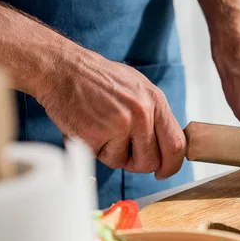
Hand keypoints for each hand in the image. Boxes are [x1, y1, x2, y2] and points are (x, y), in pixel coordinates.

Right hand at [37, 49, 185, 178]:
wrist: (64, 69)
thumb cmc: (99, 79)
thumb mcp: (138, 88)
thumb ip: (155, 116)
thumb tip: (167, 145)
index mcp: (155, 101)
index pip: (176, 145)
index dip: (171, 165)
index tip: (163, 171)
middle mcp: (141, 113)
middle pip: (151, 162)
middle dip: (137, 163)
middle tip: (124, 151)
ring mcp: (118, 124)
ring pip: (123, 163)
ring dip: (112, 154)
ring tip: (102, 130)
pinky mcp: (95, 135)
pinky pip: (101, 158)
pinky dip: (94, 149)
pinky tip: (89, 129)